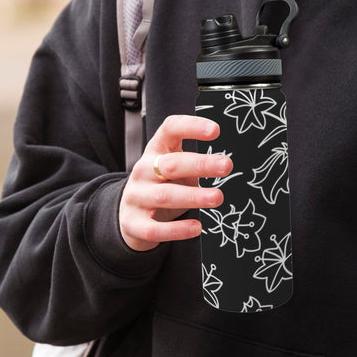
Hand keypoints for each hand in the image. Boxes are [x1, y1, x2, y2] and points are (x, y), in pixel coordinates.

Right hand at [119, 115, 232, 250]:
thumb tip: (227, 164)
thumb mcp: (175, 167)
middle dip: (200, 164)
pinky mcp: (133, 223)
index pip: (170, 129)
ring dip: (193, 196)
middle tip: (227, 166)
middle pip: (171, 164)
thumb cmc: (162, 185)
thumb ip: (195, 163)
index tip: (215, 131)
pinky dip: (176, 229)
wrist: (130, 214)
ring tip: (218, 197)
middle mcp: (143, 170)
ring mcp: (136, 196)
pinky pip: (154, 228)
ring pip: (165, 195)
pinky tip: (196, 228)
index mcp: (156, 150)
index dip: (191, 126)